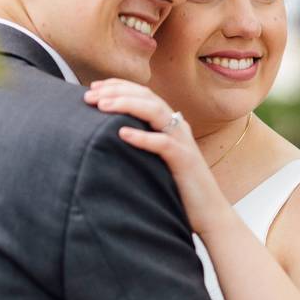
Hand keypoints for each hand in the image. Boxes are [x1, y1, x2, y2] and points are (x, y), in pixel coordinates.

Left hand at [84, 79, 232, 235]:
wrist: (210, 213)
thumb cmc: (177, 189)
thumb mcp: (155, 160)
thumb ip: (140, 145)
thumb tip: (108, 139)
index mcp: (169, 123)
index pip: (143, 94)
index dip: (118, 86)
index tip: (93, 88)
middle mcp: (177, 126)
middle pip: (146, 97)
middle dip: (116, 91)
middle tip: (89, 96)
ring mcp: (183, 141)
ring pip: (155, 112)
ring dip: (126, 105)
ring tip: (102, 106)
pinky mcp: (185, 160)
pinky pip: (164, 143)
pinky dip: (143, 136)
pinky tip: (122, 133)